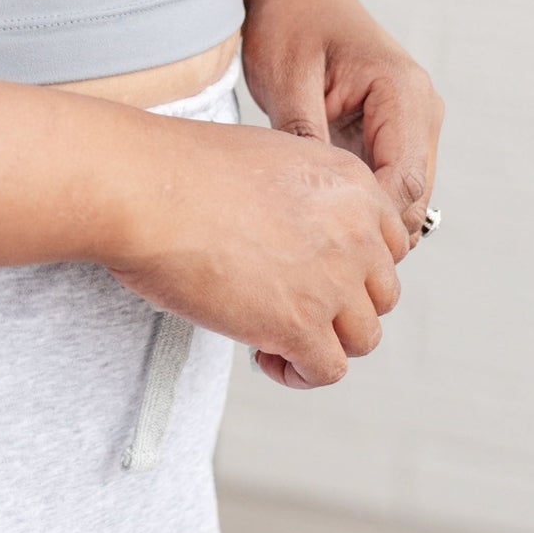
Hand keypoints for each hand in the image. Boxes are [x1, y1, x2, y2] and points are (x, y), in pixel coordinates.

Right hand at [103, 116, 409, 388]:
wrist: (144, 189)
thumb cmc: (181, 170)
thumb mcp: (268, 160)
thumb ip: (304, 200)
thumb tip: (299, 242)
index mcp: (351, 183)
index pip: (389, 245)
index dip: (352, 269)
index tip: (314, 276)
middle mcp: (355, 231)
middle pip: (380, 295)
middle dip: (340, 307)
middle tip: (290, 306)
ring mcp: (333, 280)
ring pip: (364, 338)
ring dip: (324, 343)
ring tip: (274, 336)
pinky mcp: (300, 324)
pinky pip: (327, 370)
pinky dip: (298, 372)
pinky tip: (263, 354)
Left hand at [240, 0, 442, 243]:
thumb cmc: (288, 23)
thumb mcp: (286, 79)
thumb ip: (305, 136)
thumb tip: (317, 200)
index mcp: (403, 92)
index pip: (404, 179)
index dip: (371, 221)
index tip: (327, 246)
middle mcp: (420, 108)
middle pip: (413, 197)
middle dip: (373, 230)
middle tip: (318, 260)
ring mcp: (413, 122)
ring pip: (407, 197)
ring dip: (370, 220)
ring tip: (316, 243)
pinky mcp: (395, 131)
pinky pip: (390, 182)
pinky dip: (365, 204)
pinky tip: (322, 219)